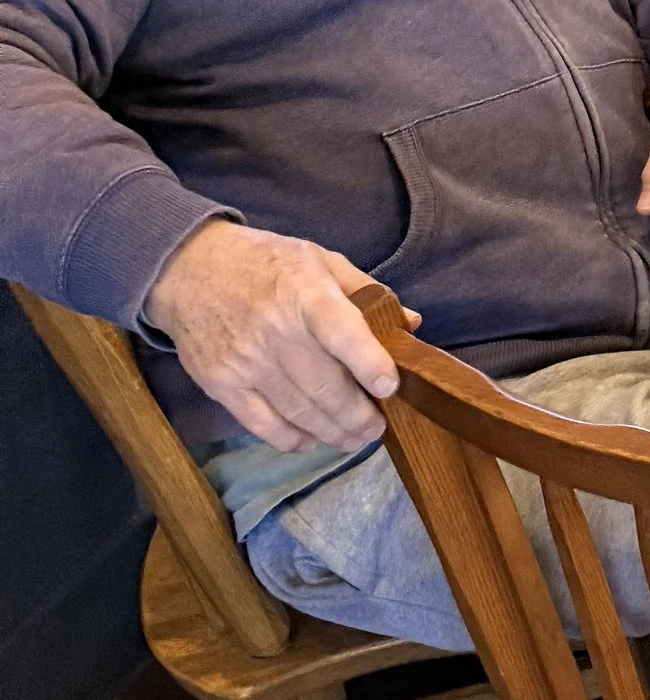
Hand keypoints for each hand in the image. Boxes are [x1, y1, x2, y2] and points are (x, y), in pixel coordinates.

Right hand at [144, 219, 404, 454]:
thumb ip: (365, 291)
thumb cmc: (265, 263)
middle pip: (323, 384)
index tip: (390, 387)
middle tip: (377, 429)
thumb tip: (410, 324)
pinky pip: (262, 423)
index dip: (369, 363)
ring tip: (353, 439)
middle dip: (357, 415)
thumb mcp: (319, 259)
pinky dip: (290, 438)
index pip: (341, 333)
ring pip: (297, 410)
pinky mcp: (221, 384)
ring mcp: (245, 361)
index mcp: (304, 292)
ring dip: (331, 432)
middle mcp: (274, 329)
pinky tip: (311, 440)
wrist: (189, 270)